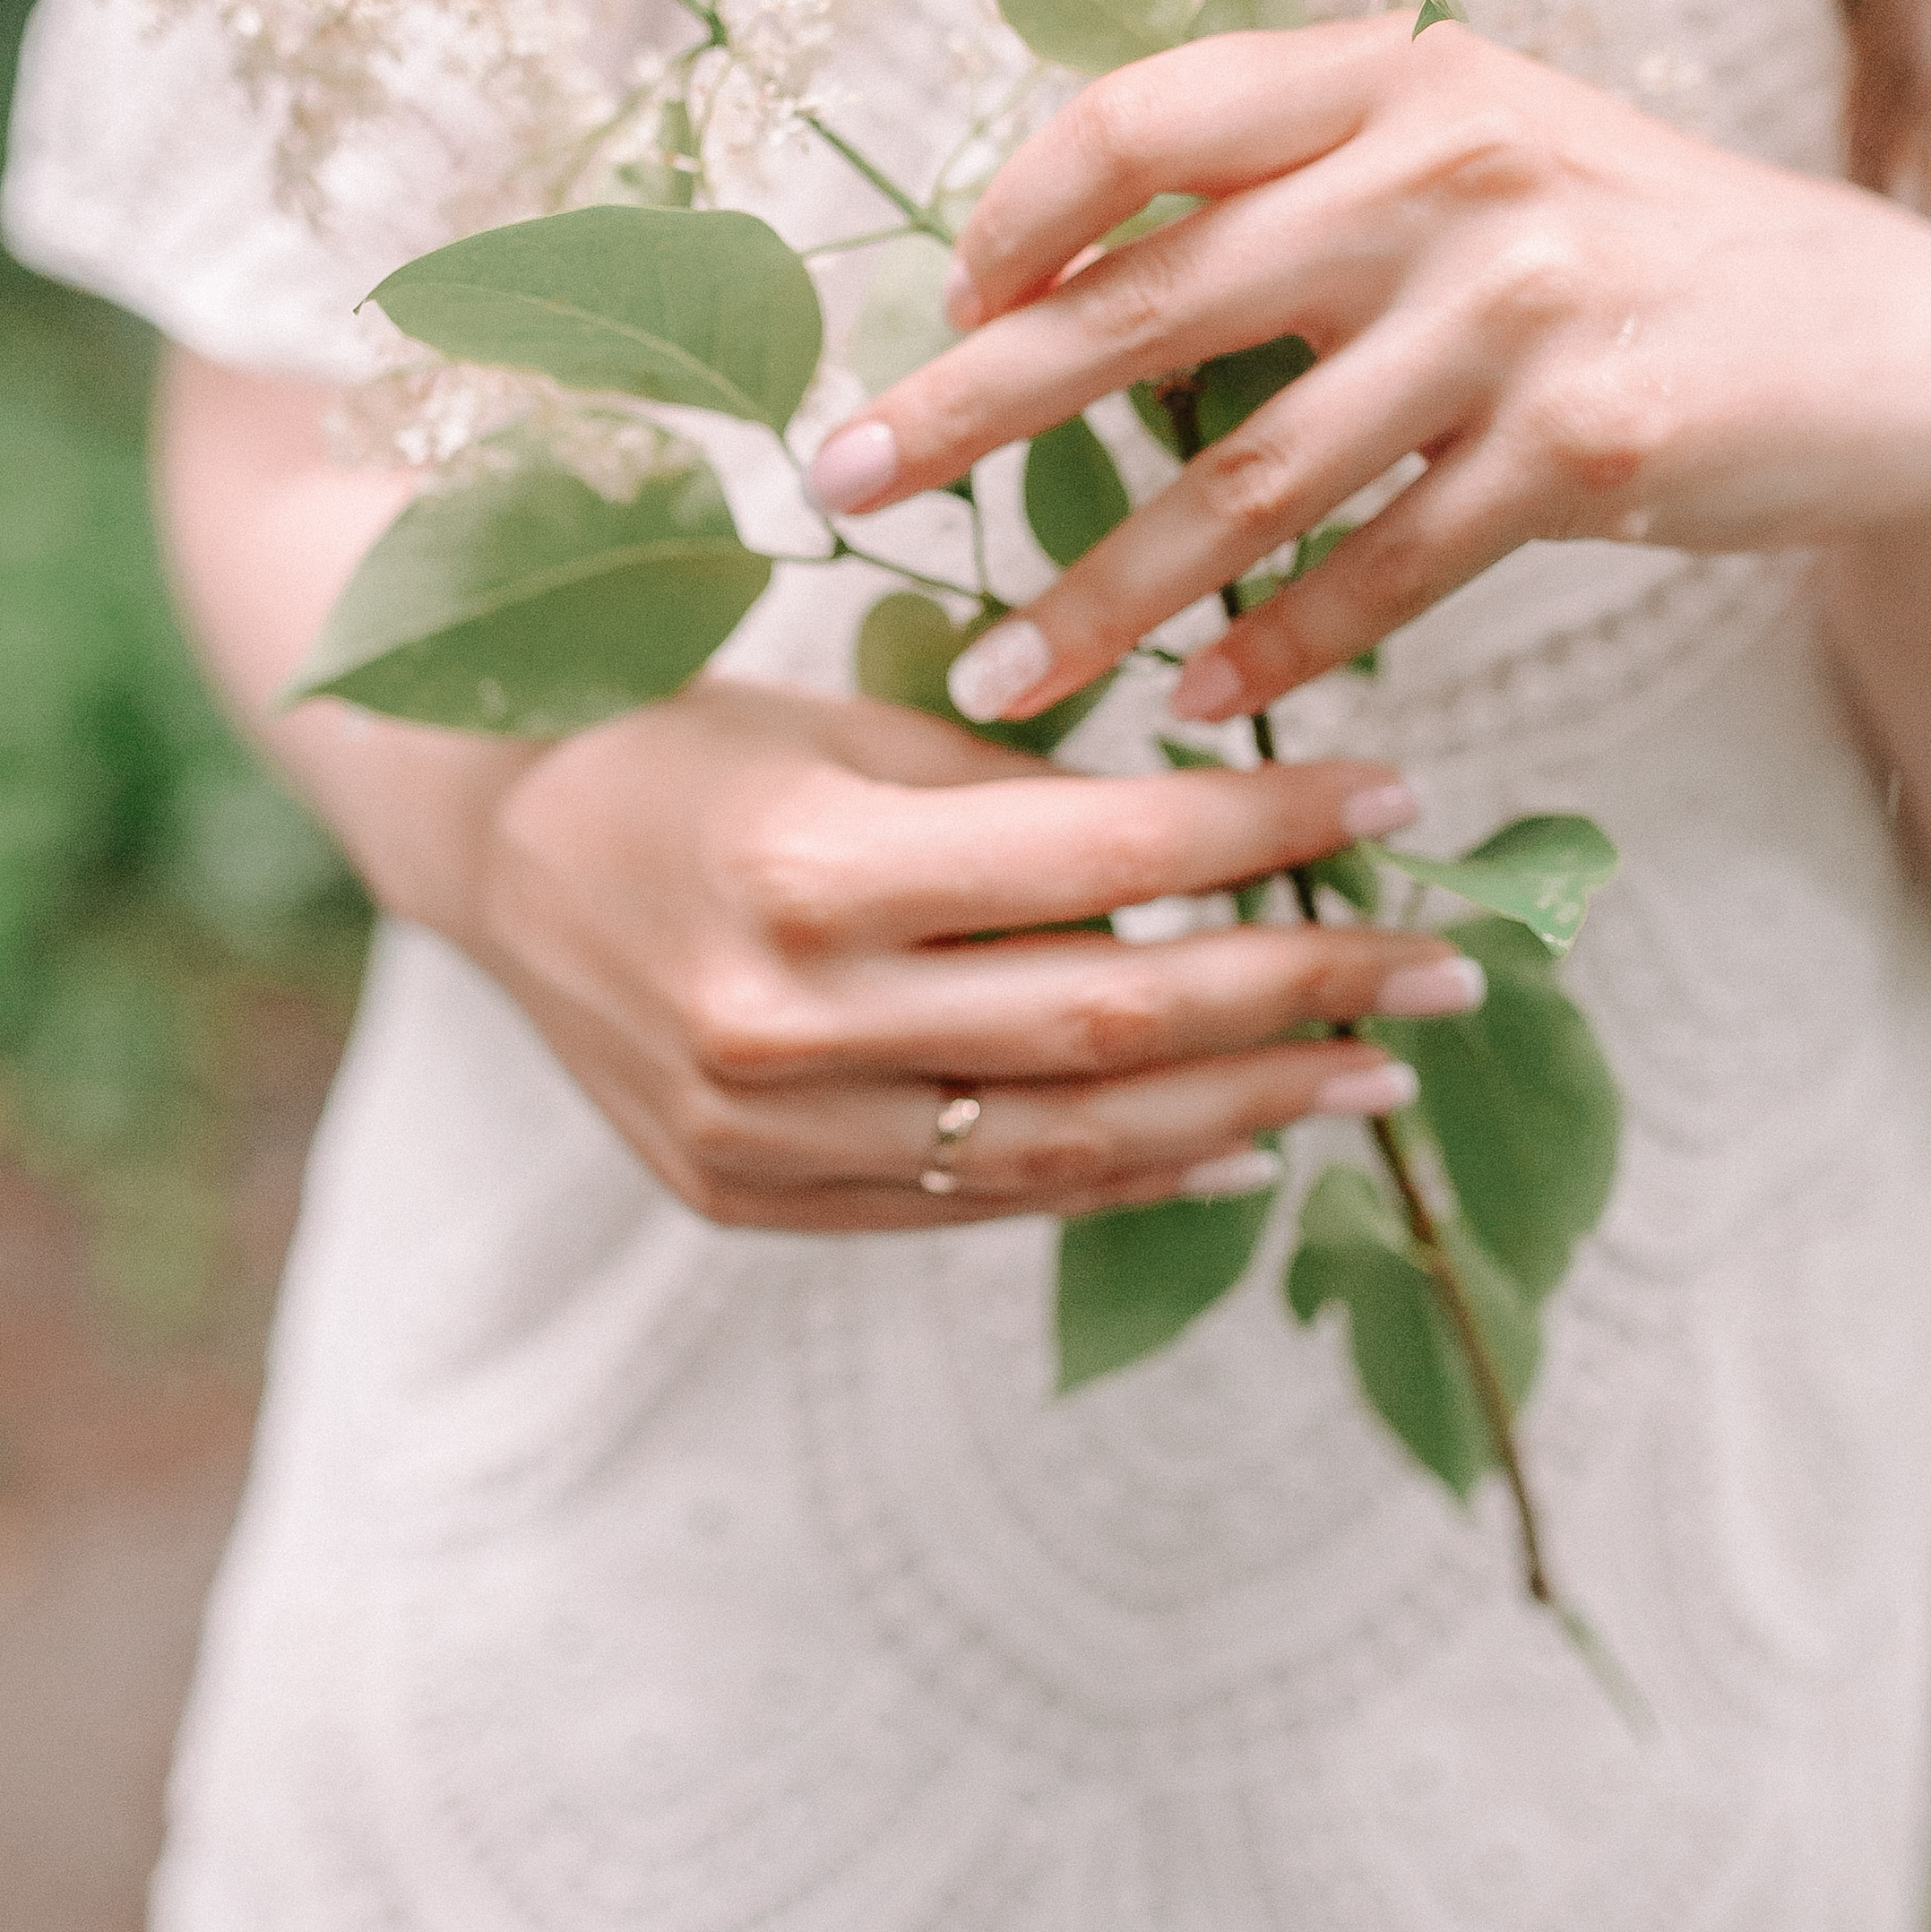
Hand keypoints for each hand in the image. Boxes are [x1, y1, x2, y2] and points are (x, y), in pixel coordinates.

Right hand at [467, 676, 1476, 1233]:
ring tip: (1377, 1069)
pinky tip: (1234, 1143)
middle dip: (1304, 989)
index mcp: (810, 865)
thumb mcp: (846, 731)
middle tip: (1446, 961)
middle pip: (1114, 1021)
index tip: (1398, 797)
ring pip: (1066, 1141)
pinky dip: (1122, 1176)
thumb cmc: (681, 742)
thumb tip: (1229, 857)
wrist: (483, 843)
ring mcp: (766, 1131)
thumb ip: (1023, 807)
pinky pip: (977, 1200)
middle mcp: (787, 1017)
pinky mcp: (751, 1196)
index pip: (1105, 863)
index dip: (1269, 838)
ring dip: (1250, 1109)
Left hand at [805, 14, 1930, 723]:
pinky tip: (1189, 707)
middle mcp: (1443, 165)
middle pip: (1148, 304)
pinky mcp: (1585, 445)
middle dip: (972, 409)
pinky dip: (1273, 649)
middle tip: (839, 485)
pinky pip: (1379, 568)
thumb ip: (1292, 187)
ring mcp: (1520, 305)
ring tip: (994, 670)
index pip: (1142, 118)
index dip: (1014, 213)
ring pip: (1251, 476)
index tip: (939, 310)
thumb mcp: (1469, 154)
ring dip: (1104, 590)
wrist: (1872, 336)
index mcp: (1389, 73)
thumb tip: (1053, 281)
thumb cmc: (1620, 250)